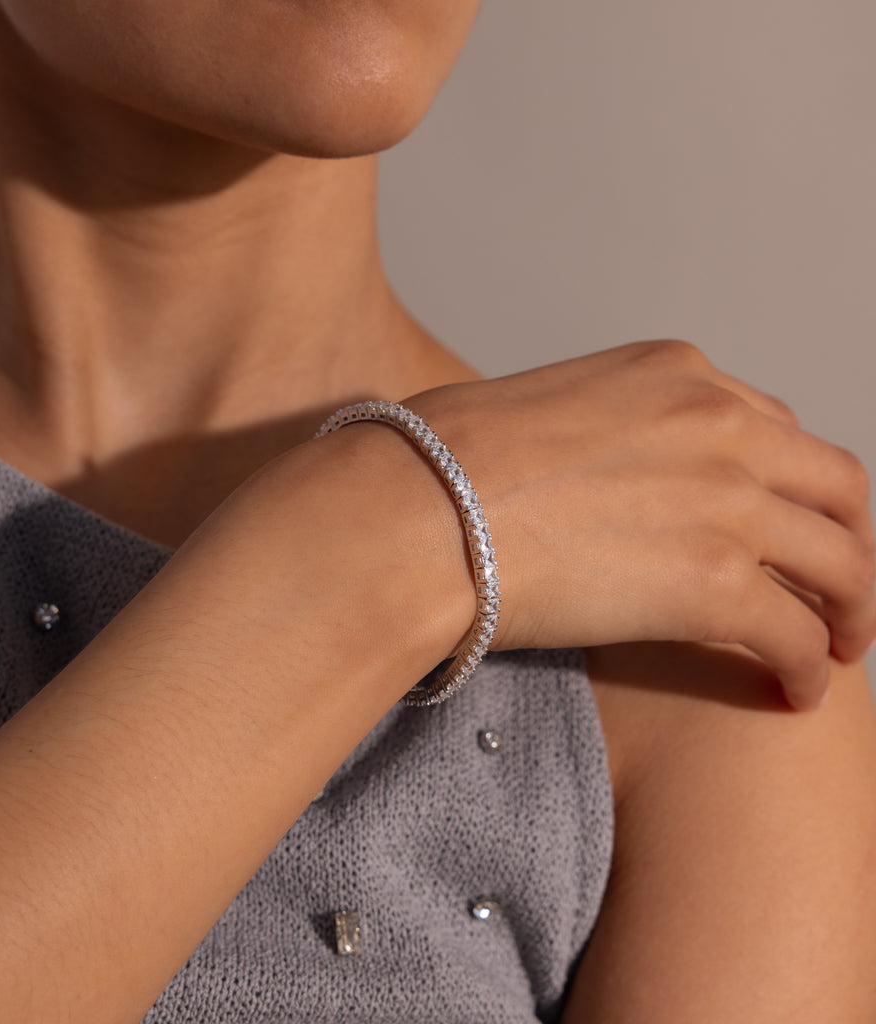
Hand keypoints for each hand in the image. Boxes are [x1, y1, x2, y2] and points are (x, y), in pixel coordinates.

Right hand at [400, 340, 875, 709]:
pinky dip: (812, 666)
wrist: (416, 511)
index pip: (771, 428)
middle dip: (845, 539)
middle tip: (837, 587)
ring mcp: (725, 499)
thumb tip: (567, 473)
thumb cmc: (438, 462)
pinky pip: (798, 633)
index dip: (786, 486)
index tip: (779, 525)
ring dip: (849, 608)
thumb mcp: (536, 409)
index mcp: (674, 375)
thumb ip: (587, 431)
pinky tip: (798, 692)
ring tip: (840, 646)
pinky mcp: (714, 581)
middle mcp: (718, 422)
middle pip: (832, 486)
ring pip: (838, 561)